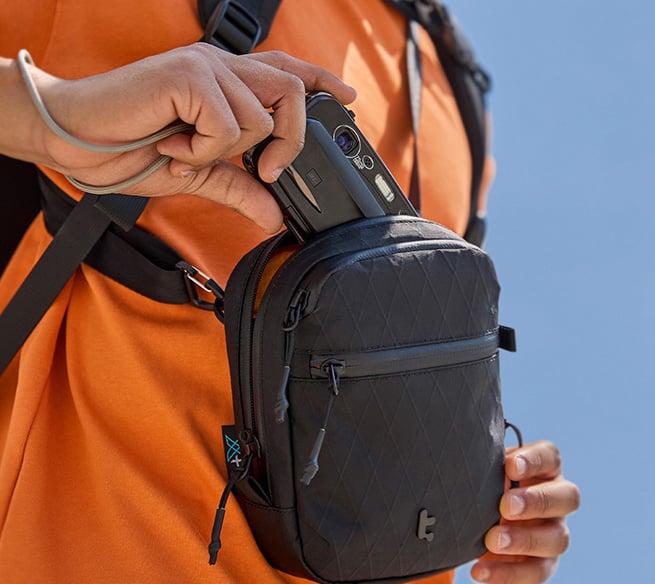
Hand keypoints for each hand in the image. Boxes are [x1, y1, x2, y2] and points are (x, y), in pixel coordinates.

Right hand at [10, 43, 354, 232]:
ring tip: (186, 153)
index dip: (320, 80)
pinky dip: (204, 151)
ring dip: (227, 151)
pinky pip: (230, 127)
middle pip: (291, 90)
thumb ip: (240, 188)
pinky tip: (172, 147)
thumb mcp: (197, 174)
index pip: (285, 69)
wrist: (75, 141)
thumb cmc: (127, 148)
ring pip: (262, 116)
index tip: (348, 97)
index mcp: (223, 80)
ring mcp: (205, 66)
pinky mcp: (190, 75)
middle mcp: (219, 65)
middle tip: (265, 170)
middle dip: (288, 140)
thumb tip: (275, 215)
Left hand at [471, 440, 579, 583]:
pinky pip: (536, 572)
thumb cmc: (482, 487)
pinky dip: (507, 574)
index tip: (510, 466)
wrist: (475, 520)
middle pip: (567, 497)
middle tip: (505, 506)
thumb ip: (484, 469)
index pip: (550, 458)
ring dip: (525, 540)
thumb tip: (469, 463)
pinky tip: (478, 570)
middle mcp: (558, 499)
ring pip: (558, 539)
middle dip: (537, 502)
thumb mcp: (484, 474)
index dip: (534, 461)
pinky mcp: (544, 563)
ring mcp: (555, 532)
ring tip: (492, 540)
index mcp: (545, 469)